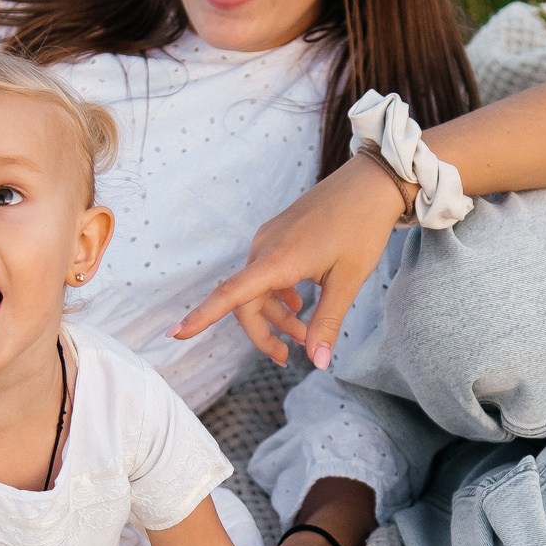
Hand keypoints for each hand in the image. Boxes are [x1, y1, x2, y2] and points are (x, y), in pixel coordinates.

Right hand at [172, 156, 407, 368]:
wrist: (371, 183)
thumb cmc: (362, 228)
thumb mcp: (348, 281)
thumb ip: (327, 322)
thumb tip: (317, 362)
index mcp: (279, 259)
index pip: (231, 293)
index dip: (202, 316)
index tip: (175, 333)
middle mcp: (265, 247)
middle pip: (244, 302)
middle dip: (263, 333)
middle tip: (288, 358)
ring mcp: (269, 238)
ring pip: (257, 289)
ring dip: (276, 315)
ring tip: (305, 335)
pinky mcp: (278, 234)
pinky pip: (265, 272)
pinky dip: (278, 295)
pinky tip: (299, 303)